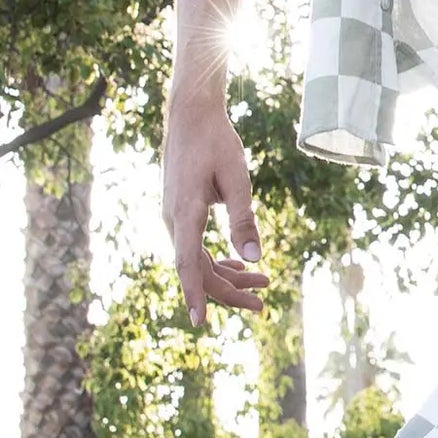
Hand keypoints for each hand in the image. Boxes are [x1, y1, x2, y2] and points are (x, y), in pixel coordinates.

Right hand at [163, 89, 268, 325]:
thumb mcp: (237, 178)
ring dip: (228, 277)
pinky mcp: (181, 214)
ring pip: (198, 261)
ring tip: (262, 284)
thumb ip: (244, 219)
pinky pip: (196, 248)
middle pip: (198, 270)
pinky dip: (218, 260)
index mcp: (185, 212)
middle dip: (229, 291)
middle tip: (263, 304)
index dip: (195, 294)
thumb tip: (254, 257)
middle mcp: (174, 220)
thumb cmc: (216, 141)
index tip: (200, 322)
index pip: (188, 264)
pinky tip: (240, 265)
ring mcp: (175, 219)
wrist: (191, 115)